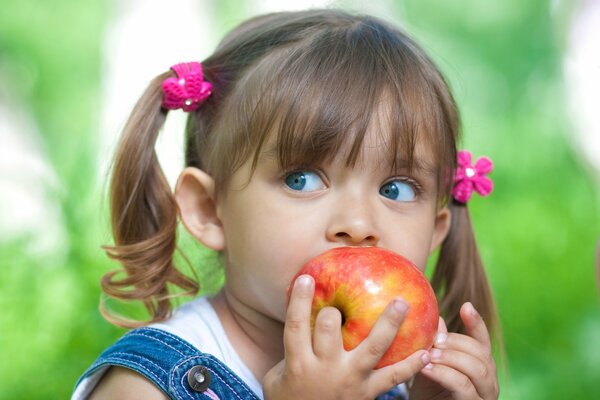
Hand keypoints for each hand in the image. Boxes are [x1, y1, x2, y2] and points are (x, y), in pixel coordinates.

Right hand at [263, 275, 429, 399]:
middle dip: (334, 311)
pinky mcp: (368, 394)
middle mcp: (325, 370)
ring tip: (402, 302)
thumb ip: (293, 345)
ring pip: (372, 348)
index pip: (296, 325)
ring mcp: (350, 381)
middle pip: (330, 330)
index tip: (305, 277)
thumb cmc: (290, 396)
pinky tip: (425, 351)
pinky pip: (393, 377)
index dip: (299, 300)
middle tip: (343, 296)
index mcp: (298, 363)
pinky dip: (410, 365)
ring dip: (388, 323)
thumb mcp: (279, 373)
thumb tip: (298, 306)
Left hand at [409, 303, 498, 399]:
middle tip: (433, 340)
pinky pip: (463, 387)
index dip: (476, 323)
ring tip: (429, 354)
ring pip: (477, 369)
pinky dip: (445, 374)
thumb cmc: (427, 391)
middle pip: (480, 353)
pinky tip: (427, 368)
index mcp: (479, 364)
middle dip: (456, 343)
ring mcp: (484, 395)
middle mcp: (488, 380)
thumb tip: (435, 316)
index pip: (482, 340)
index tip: (466, 306)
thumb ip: (434, 344)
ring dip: (451, 358)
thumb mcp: (429, 363)